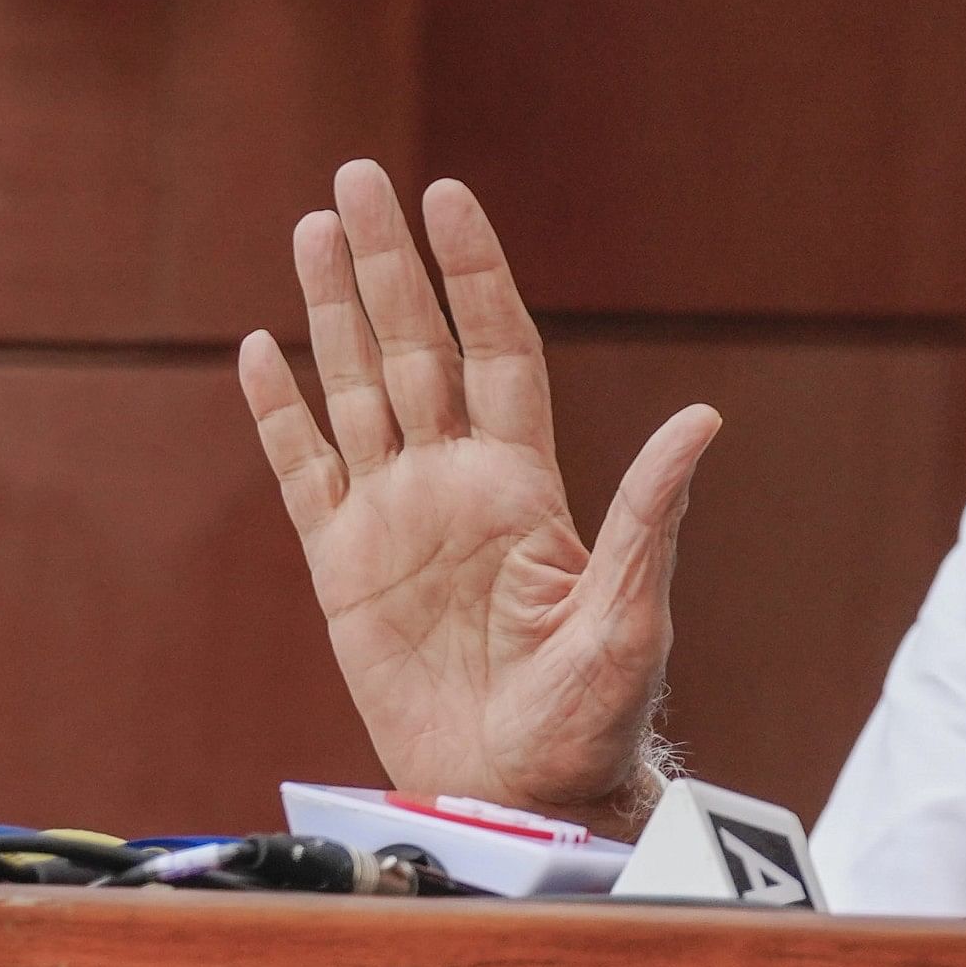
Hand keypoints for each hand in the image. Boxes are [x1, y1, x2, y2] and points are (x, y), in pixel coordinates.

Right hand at [235, 161, 719, 836]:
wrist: (522, 790)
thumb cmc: (593, 713)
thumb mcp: (632, 612)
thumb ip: (649, 513)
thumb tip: (705, 417)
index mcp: (525, 483)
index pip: (496, 348)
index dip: (473, 274)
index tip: (448, 197)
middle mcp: (457, 483)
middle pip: (413, 348)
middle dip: (387, 264)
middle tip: (359, 176)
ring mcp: (395, 519)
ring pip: (354, 389)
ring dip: (331, 309)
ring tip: (313, 226)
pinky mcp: (342, 567)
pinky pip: (303, 471)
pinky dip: (278, 412)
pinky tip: (260, 350)